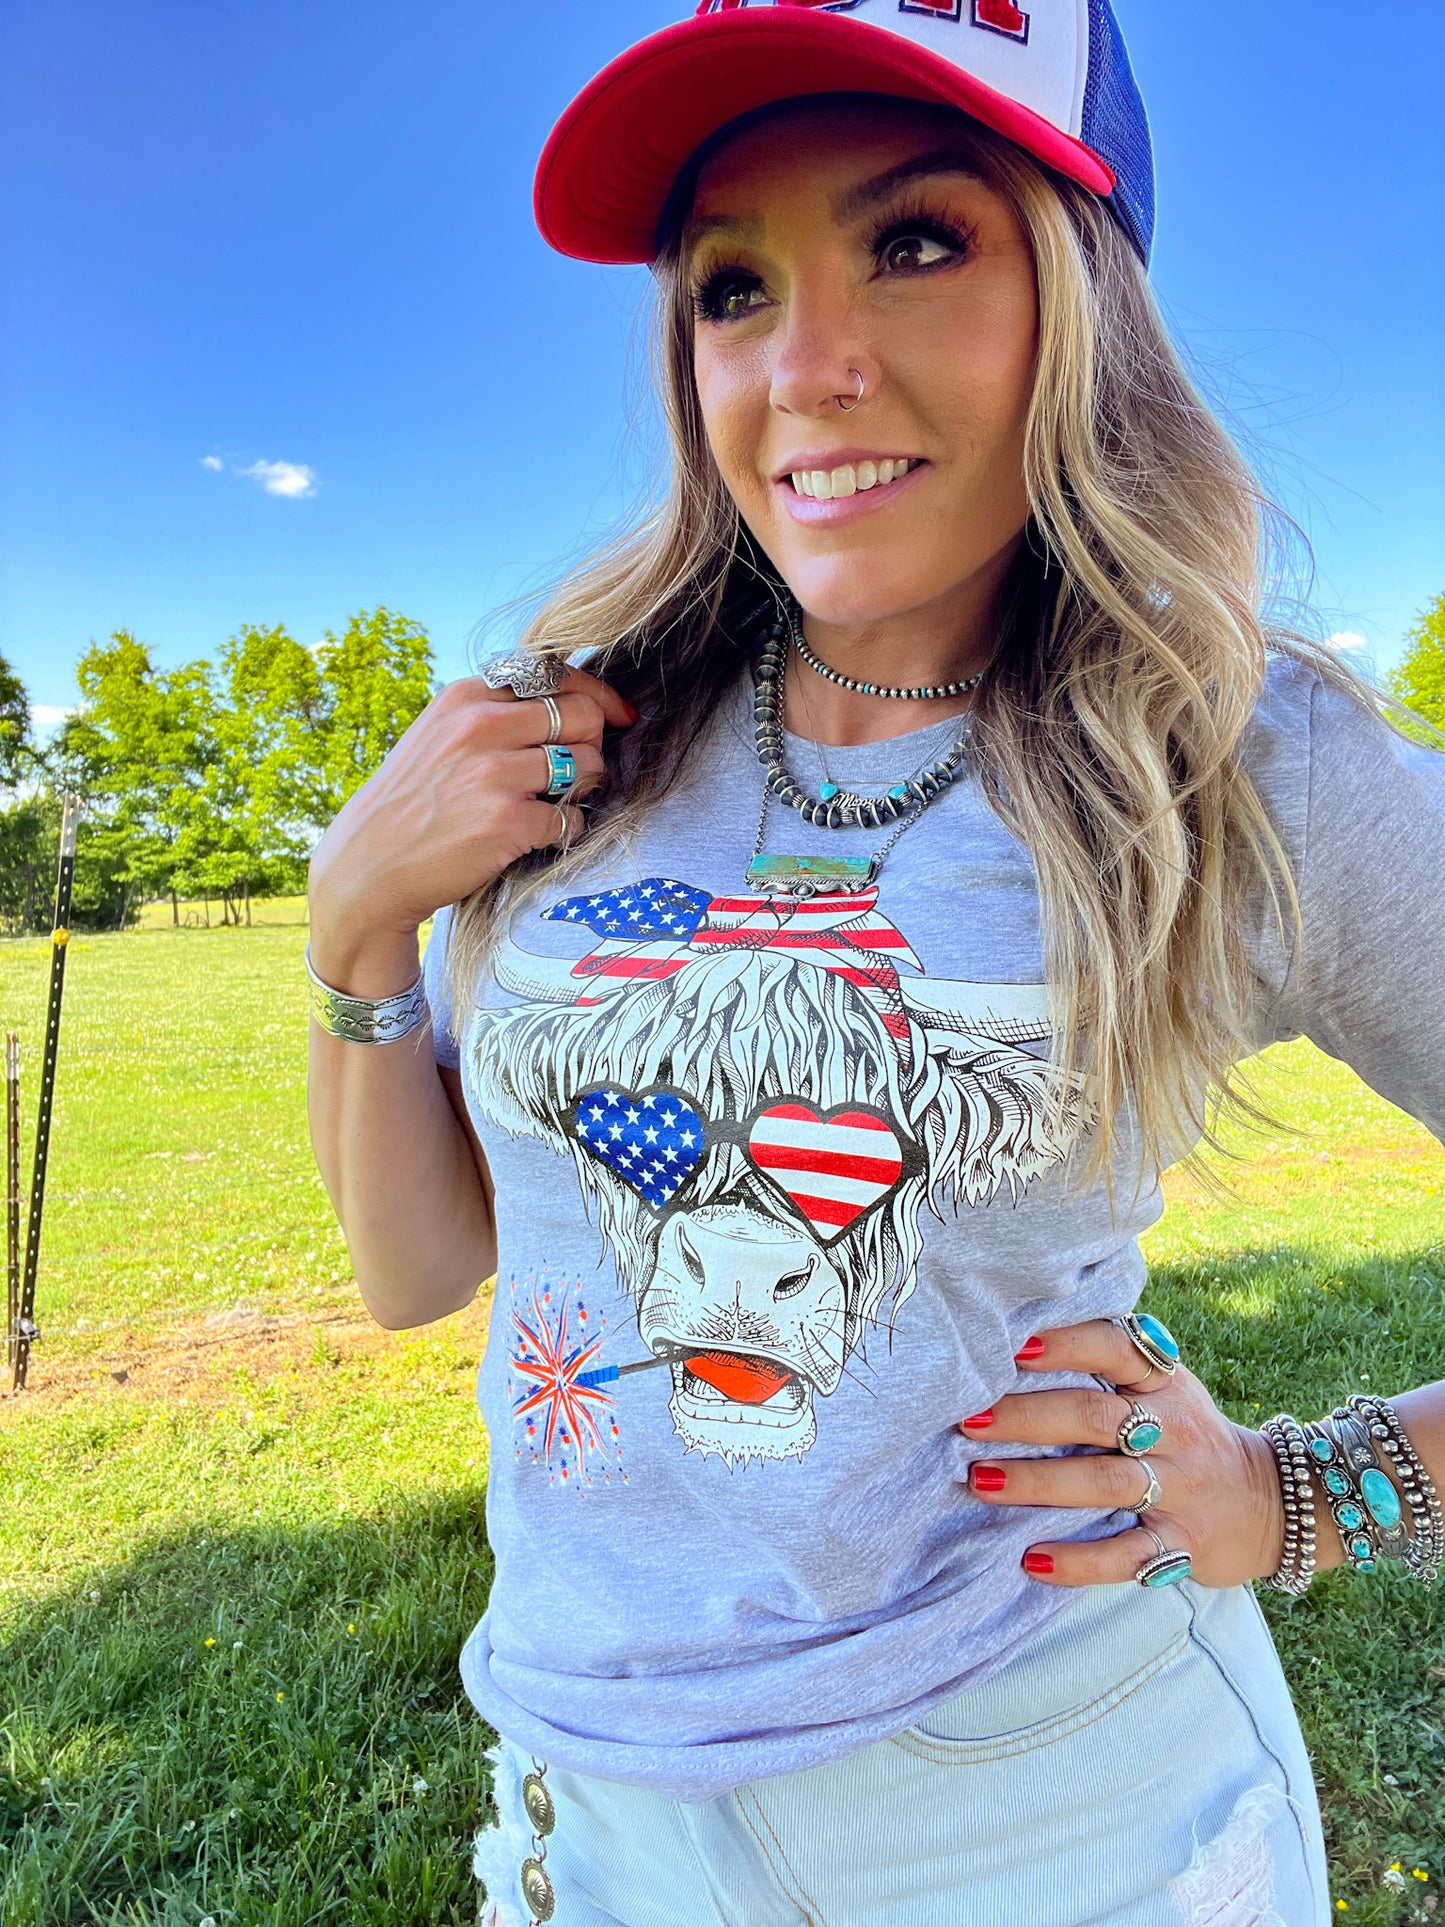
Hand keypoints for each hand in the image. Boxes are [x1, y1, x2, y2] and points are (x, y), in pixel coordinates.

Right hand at [308, 665, 635, 984]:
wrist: (368, 866)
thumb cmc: (411, 803)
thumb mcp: (439, 736)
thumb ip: (493, 714)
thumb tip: (570, 702)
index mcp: (466, 697)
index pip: (557, 675)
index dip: (598, 695)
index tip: (619, 714)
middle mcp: (480, 727)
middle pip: (584, 716)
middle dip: (594, 744)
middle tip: (578, 769)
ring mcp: (493, 774)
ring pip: (588, 765)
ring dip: (584, 788)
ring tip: (554, 802)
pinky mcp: (506, 822)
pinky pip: (572, 818)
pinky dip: (567, 829)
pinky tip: (540, 834)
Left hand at [962, 1319, 1298, 1587]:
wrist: (1272, 1503)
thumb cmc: (1186, 1434)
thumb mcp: (1166, 1388)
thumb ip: (1112, 1363)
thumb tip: (1020, 1333)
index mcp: (1164, 1384)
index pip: (1118, 1349)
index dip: (1068, 1344)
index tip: (1015, 1345)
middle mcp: (1173, 1430)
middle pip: (1096, 1416)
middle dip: (1028, 1417)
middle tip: (968, 1419)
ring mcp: (1180, 1489)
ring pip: (1104, 1483)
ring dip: (1037, 1482)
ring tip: (980, 1481)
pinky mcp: (1183, 1546)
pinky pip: (1128, 1555)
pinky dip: (1079, 1562)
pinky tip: (1032, 1560)